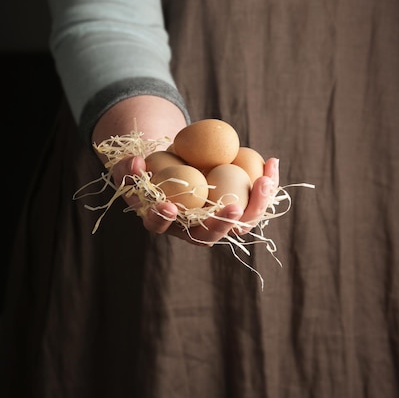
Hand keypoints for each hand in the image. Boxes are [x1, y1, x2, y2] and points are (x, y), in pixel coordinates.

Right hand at [112, 155, 278, 245]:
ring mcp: (216, 219)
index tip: (167, 206)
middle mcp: (191, 227)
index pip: (161, 226)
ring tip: (265, 180)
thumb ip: (127, 167)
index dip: (163, 219)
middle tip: (234, 207)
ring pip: (239, 224)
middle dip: (223, 224)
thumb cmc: (147, 167)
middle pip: (208, 235)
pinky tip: (271, 162)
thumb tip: (136, 163)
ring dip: (255, 206)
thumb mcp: (130, 167)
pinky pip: (253, 202)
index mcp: (163, 220)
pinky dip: (265, 184)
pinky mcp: (235, 206)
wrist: (171, 161)